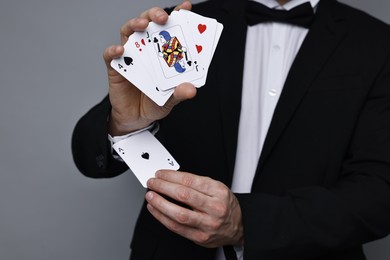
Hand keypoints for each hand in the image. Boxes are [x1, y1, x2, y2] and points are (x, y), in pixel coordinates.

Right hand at [103, 1, 194, 135]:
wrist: (136, 119)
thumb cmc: (154, 103)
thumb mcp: (171, 99)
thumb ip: (180, 93)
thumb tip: (190, 89)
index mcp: (162, 53)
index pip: (169, 29)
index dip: (177, 15)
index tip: (186, 7)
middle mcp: (146, 50)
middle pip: (148, 23)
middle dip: (155, 14)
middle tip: (163, 17)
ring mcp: (130, 57)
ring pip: (128, 31)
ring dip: (135, 24)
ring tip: (143, 25)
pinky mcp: (116, 68)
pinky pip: (110, 55)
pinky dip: (113, 50)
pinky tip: (120, 51)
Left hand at [145, 170, 243, 247]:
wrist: (238, 226)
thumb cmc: (224, 205)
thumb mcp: (216, 188)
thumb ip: (196, 183)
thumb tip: (171, 178)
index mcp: (218, 192)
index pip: (190, 181)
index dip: (171, 176)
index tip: (160, 174)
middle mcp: (214, 208)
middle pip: (184, 195)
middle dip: (163, 187)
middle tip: (152, 183)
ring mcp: (207, 224)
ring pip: (179, 214)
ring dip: (160, 204)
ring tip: (150, 196)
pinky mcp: (200, 237)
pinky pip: (177, 228)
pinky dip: (162, 218)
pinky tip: (155, 210)